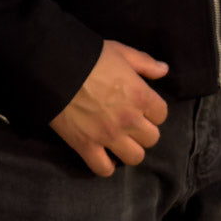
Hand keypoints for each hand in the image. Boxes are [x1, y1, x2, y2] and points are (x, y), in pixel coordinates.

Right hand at [49, 39, 169, 176]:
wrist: (56, 67)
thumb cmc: (90, 56)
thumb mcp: (120, 51)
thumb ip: (145, 62)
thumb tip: (164, 69)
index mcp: (140, 95)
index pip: (161, 114)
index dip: (153, 110)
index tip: (142, 106)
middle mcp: (129, 120)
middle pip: (151, 138)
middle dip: (144, 130)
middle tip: (132, 123)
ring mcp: (108, 136)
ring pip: (134, 157)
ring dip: (130, 149)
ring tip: (121, 140)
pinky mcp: (87, 147)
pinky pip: (104, 169)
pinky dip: (106, 165)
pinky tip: (104, 154)